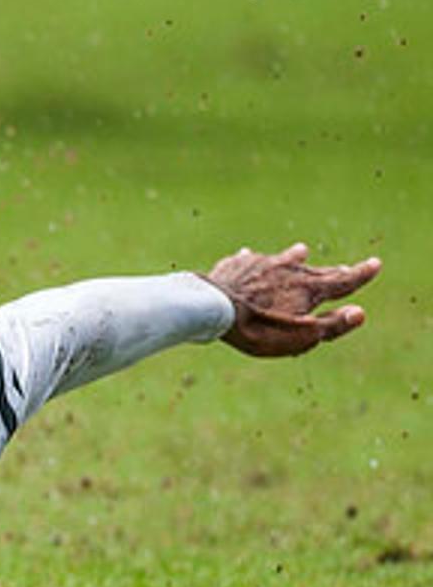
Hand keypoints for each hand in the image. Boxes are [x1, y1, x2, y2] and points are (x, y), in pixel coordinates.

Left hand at [203, 243, 380, 357]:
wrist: (212, 307)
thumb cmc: (259, 328)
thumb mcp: (300, 336)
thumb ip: (331, 325)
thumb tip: (360, 313)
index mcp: (309, 288)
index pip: (343, 280)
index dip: (361, 274)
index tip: (375, 263)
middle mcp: (289, 270)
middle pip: (315, 272)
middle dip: (332, 272)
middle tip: (345, 270)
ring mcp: (262, 265)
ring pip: (283, 259)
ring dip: (294, 257)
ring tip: (302, 250)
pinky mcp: (236, 266)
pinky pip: (248, 261)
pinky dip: (254, 261)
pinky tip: (248, 255)